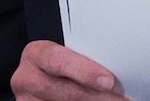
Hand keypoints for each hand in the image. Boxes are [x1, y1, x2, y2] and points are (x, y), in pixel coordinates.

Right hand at [11, 40, 128, 99]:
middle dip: (99, 97)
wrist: (41, 78)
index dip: (85, 72)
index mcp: (36, 54)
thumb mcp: (65, 55)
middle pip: (67, 91)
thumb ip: (82, 59)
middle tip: (123, 99)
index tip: (108, 81)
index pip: (60, 61)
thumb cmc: (61, 65)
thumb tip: (116, 70)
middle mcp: (27, 79)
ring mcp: (27, 100)